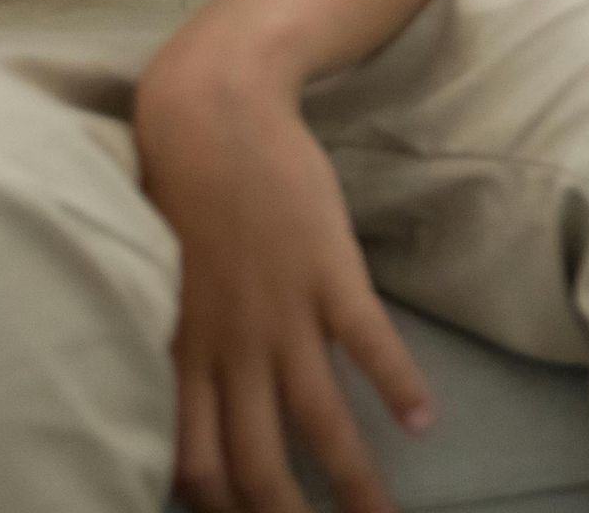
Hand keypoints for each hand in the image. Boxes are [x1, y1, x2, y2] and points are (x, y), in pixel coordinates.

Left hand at [137, 30, 431, 512]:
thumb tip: (178, 390)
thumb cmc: (181, 190)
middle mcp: (229, 348)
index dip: (225, 509)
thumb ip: (177, 339)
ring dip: (355, 481)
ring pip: (319, 421)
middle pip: (258, 464)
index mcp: (184, 354)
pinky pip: (368, 345)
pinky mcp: (328, 272)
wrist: (212, 115)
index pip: (198, 464)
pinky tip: (425, 420)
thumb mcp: (162, 281)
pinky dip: (397, 387)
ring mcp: (281, 313)